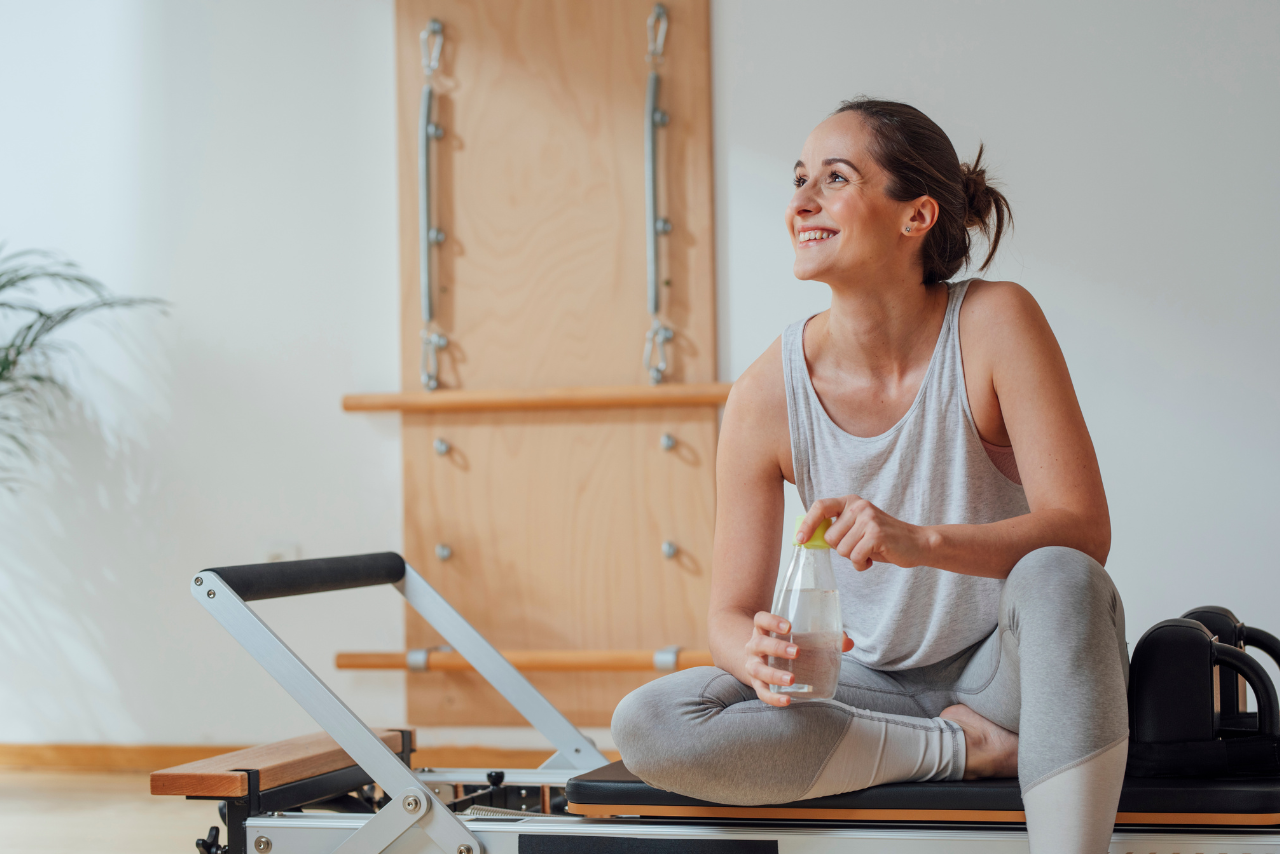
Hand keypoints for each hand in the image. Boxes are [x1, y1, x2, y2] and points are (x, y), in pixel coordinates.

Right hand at [744, 610, 853, 706]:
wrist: (759, 661)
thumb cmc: (783, 645)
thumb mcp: (796, 638)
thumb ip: (821, 638)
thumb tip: (847, 641)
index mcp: (762, 630)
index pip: (761, 620)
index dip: (771, 621)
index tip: (789, 627)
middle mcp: (754, 647)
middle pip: (759, 643)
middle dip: (777, 648)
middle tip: (796, 652)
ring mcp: (753, 666)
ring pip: (758, 669)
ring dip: (774, 674)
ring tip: (791, 679)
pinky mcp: (757, 684)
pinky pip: (761, 692)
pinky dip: (773, 697)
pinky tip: (786, 700)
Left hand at [798, 495, 930, 570]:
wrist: (916, 542)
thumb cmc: (882, 538)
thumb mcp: (858, 527)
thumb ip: (837, 528)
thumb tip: (807, 537)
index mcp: (851, 502)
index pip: (820, 506)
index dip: (807, 523)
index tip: (800, 539)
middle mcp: (858, 506)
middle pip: (829, 537)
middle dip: (841, 549)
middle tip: (859, 546)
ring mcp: (868, 519)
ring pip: (842, 550)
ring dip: (854, 557)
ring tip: (869, 551)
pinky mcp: (876, 534)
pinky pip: (855, 557)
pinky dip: (861, 564)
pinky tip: (873, 557)